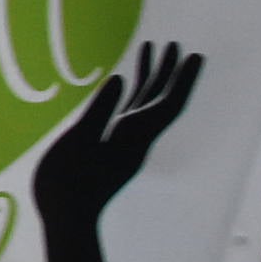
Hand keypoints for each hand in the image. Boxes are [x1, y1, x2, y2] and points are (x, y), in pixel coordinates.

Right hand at [35, 42, 203, 261]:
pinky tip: (124, 83)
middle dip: (170, 72)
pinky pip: (131, 113)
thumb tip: (120, 79)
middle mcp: (137, 139)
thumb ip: (100, 110)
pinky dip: (133, 93)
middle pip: (161, 101)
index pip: (167, 103)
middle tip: (174, 44)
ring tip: (150, 52)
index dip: (181, 78)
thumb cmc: (69, 180)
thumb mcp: (80, 141)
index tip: (193, 54)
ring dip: (151, 79)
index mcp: (134, 136)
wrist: (67, 217)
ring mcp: (126, 144)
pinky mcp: (112, 147)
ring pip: (146, 106)